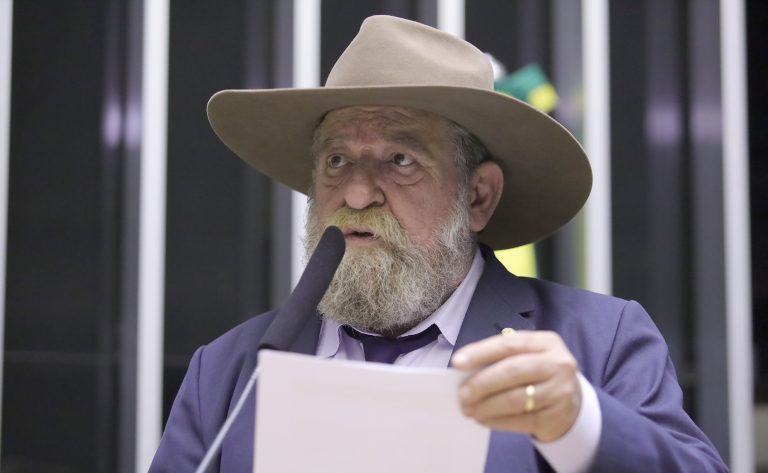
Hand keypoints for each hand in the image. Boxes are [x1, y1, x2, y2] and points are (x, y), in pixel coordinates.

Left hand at [451, 330, 580, 441]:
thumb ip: (501, 359)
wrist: (572, 402)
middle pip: (512, 371)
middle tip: (462, 394)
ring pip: (516, 398)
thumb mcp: (527, 357)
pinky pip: (522, 420)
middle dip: (482, 383)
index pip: (509, 344)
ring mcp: (560, 391)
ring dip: (487, 405)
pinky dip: (498, 421)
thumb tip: (466, 371)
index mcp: (546, 342)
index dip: (480, 353)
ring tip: (469, 409)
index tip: (457, 363)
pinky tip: (484, 419)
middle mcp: (558, 363)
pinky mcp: (557, 416)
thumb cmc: (538, 374)